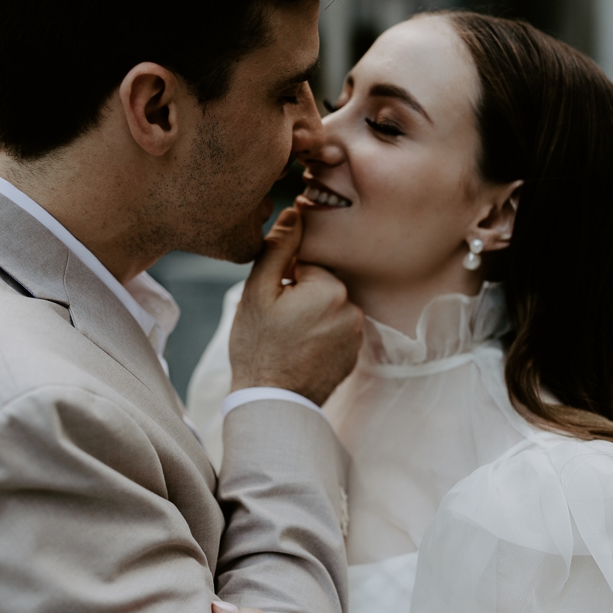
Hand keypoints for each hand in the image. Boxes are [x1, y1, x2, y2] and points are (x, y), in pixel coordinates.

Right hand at [228, 201, 362, 404]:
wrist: (271, 401)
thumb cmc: (256, 346)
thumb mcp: (257, 292)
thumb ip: (278, 248)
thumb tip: (295, 211)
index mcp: (330, 287)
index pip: (306, 266)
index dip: (283, 281)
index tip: (271, 306)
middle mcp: (352, 308)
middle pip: (320, 286)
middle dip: (298, 298)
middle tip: (276, 324)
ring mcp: (356, 334)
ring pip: (327, 309)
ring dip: (309, 317)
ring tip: (287, 341)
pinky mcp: (354, 355)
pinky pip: (335, 332)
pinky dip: (319, 338)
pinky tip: (299, 353)